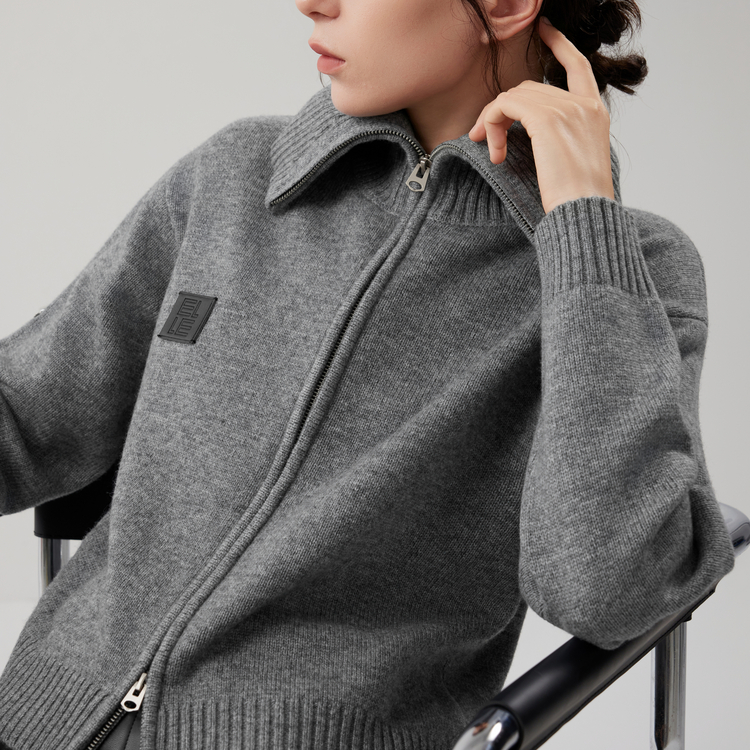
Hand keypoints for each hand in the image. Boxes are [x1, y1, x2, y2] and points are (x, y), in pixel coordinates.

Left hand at [468, 17, 614, 214]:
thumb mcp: (575, 163)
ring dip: (493, 122)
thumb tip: (533, 137)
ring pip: (514, 96)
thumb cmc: (578, 201)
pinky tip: (491, 147)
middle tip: (486, 140)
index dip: (559, 44)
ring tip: (492, 152)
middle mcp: (584, 105)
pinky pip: (505, 105)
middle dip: (502, 112)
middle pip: (530, 88)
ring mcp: (567, 109)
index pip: (578, 65)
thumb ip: (561, 140)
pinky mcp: (546, 120)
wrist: (584, 214)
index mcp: (596, 113)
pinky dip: (491, 122)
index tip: (544, 31)